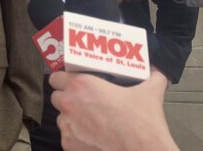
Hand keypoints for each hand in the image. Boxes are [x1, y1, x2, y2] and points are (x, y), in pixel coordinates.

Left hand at [49, 71, 177, 150]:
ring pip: (61, 118)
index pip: (56, 77)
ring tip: (91, 121)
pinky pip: (67, 137)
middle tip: (84, 102)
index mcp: (81, 85)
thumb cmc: (142, 123)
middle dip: (67, 99)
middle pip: (56, 97)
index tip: (72, 83)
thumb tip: (158, 72)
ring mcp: (67, 126)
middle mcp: (69, 104)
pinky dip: (76, 137)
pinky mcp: (69, 145)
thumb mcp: (150, 93)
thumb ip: (153, 77)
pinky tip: (93, 137)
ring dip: (71, 118)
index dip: (63, 79)